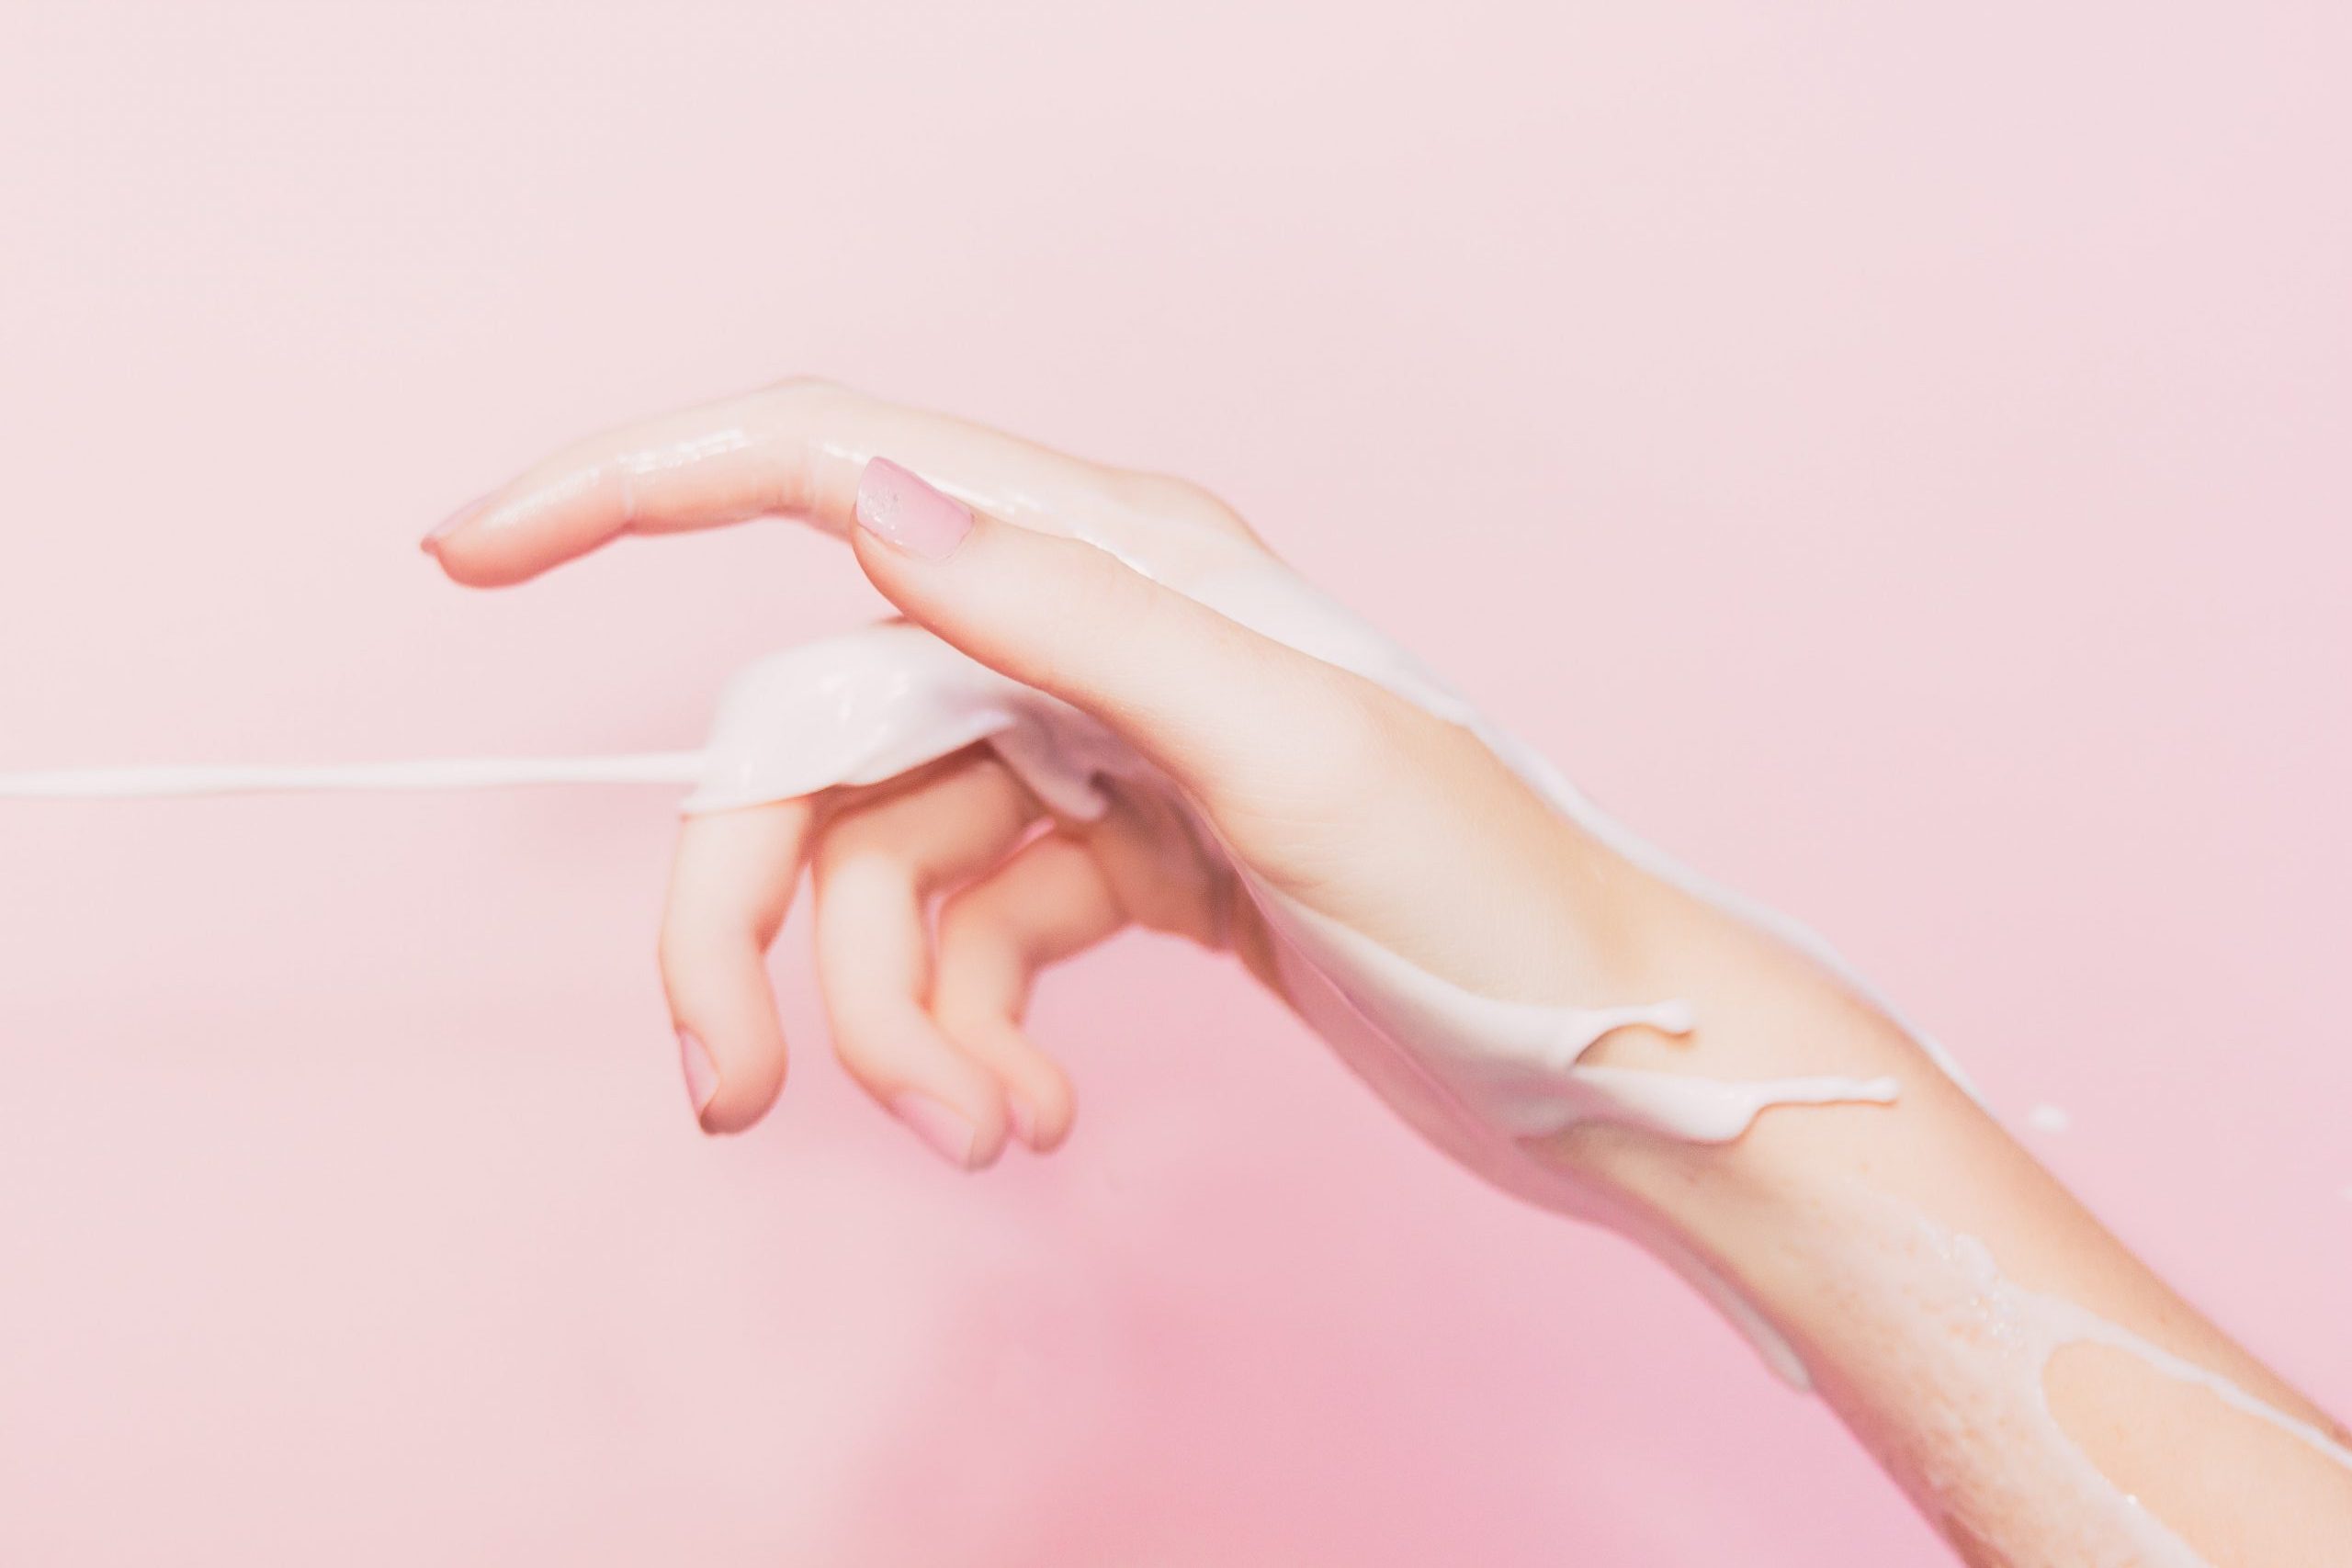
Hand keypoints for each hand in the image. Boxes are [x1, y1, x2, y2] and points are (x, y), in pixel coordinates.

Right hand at [423, 380, 1683, 1179]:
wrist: (1599, 1061)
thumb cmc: (1490, 899)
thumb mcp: (1284, 748)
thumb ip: (1071, 616)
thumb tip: (861, 500)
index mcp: (1122, 553)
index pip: (829, 461)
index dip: (635, 483)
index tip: (472, 550)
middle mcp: (1092, 631)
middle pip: (818, 745)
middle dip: (754, 918)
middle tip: (731, 1088)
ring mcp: (1097, 756)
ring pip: (886, 872)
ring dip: (899, 1017)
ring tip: (984, 1131)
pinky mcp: (1117, 867)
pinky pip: (968, 938)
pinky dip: (968, 1031)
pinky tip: (1028, 1118)